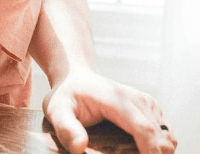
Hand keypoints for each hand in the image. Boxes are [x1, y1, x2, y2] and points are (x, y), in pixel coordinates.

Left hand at [42, 69, 176, 153]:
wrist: (76, 77)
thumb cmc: (66, 95)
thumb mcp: (56, 109)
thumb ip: (66, 128)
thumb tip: (79, 149)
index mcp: (117, 99)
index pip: (144, 130)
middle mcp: (138, 99)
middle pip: (160, 139)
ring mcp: (148, 103)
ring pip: (168, 140)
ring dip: (156, 153)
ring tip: (131, 153)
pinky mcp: (153, 109)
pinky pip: (167, 136)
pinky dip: (159, 147)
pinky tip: (139, 150)